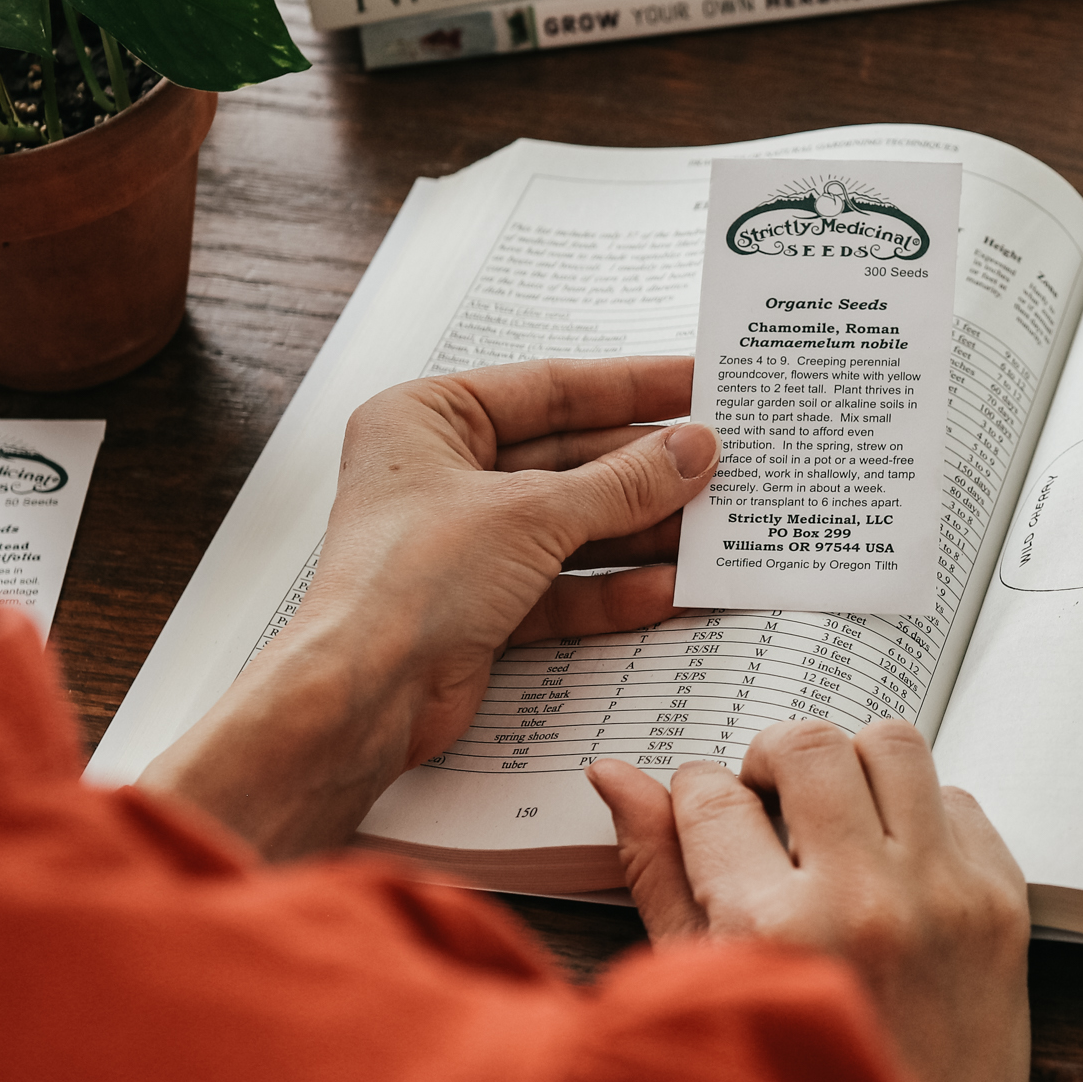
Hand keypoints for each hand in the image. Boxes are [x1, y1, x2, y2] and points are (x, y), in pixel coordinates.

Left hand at [150, 357, 716, 858]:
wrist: (363, 697)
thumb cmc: (405, 583)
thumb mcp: (531, 513)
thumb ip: (621, 482)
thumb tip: (692, 449)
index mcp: (427, 419)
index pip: (549, 388)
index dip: (630, 386)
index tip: (695, 384)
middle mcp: (441, 474)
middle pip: (568, 459)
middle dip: (644, 469)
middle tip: (719, 464)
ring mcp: (463, 543)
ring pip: (573, 526)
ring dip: (641, 531)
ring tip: (711, 529)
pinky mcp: (482, 605)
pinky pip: (564, 585)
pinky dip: (615, 588)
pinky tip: (670, 588)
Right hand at [588, 723, 1034, 1081]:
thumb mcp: (704, 988)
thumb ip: (659, 872)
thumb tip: (618, 777)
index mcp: (773, 928)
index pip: (714, 795)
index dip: (696, 793)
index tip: (706, 811)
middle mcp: (864, 900)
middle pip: (808, 745)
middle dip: (771, 759)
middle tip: (767, 800)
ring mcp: (944, 896)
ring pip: (894, 744)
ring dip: (852, 766)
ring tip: (834, 816)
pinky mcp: (1001, 903)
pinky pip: (960, 799)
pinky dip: (921, 814)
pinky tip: (894, 863)